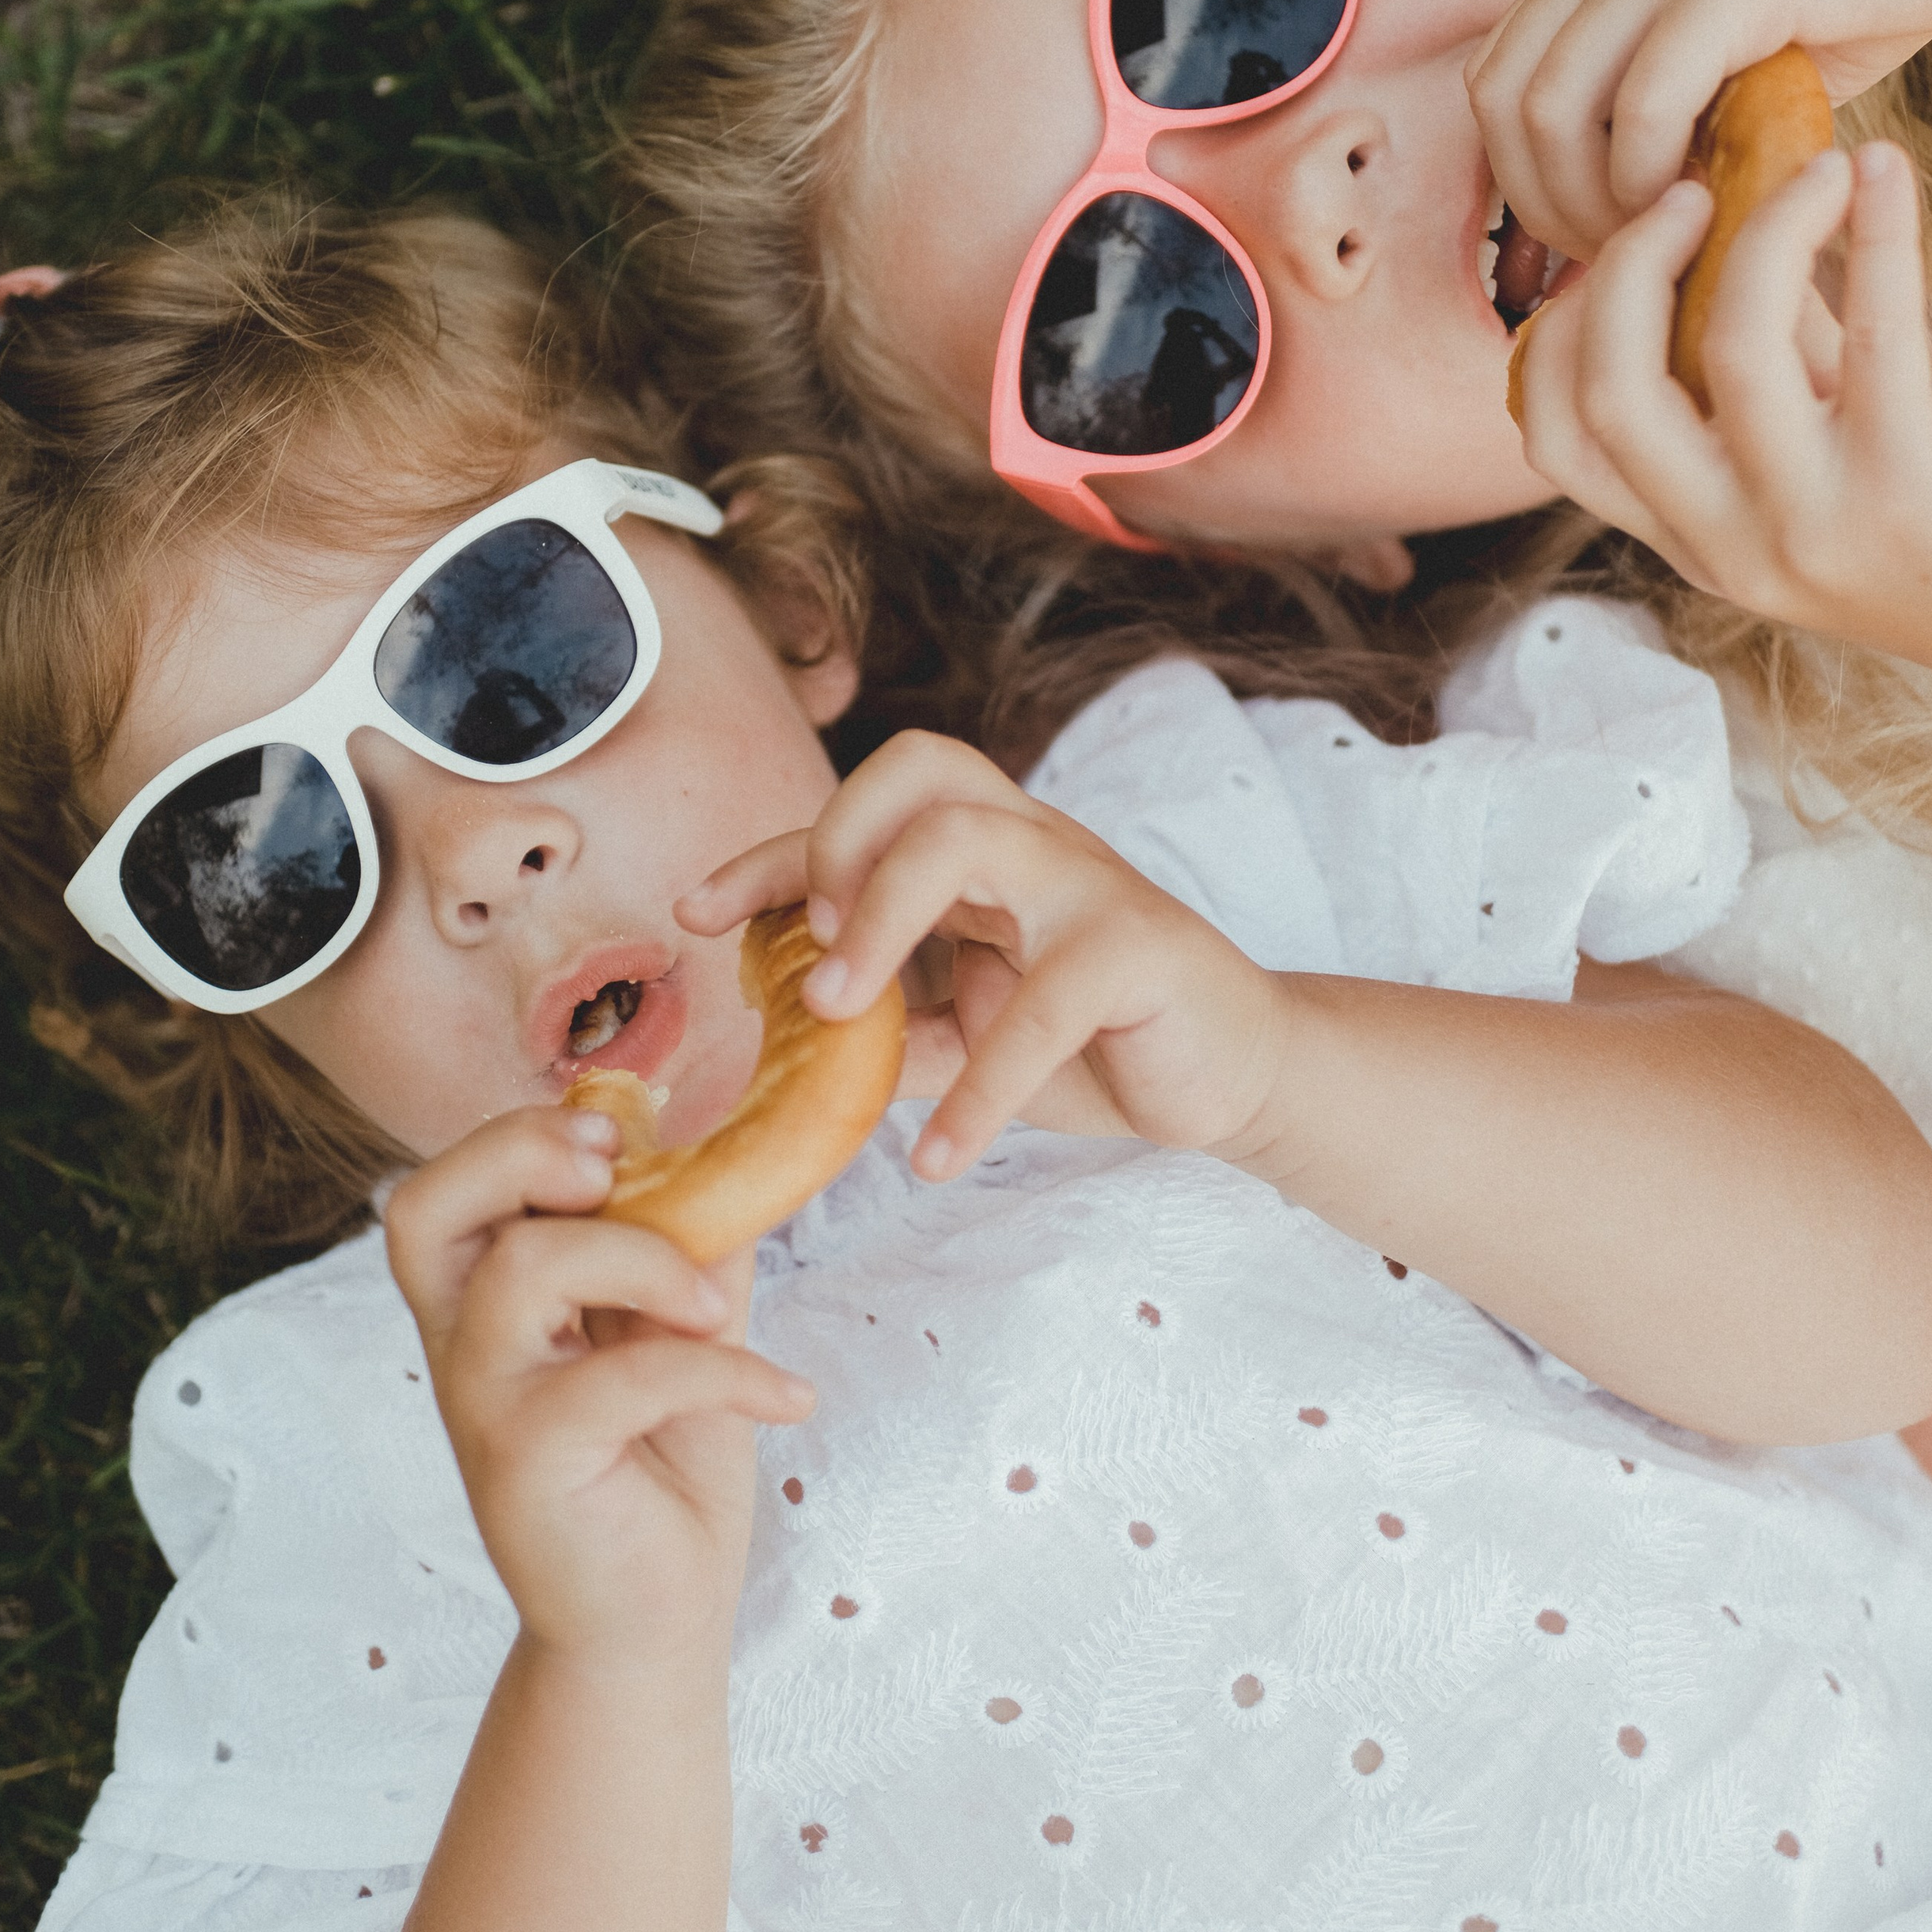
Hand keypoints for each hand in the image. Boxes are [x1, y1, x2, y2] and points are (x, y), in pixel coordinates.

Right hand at [386, 1107, 813, 1672]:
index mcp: (488, 1306)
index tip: (620, 1135)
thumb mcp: (684, 1337)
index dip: (517, 1138)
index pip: (445, 1189)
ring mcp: (487, 1408)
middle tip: (615, 1174)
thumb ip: (693, 1248)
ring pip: (525, 1268)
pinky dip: (726, 1370)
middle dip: (521, 1156)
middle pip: (424, 1211)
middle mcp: (466, 1349)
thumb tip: (746, 1152)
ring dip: (644, 1259)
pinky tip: (788, 1396)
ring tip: (718, 1310)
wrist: (654, 1626)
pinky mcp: (528, 1467)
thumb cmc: (661, 1475)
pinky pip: (622, 1376)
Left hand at [679, 730, 1290, 1183]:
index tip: (695, 912)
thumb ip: (889, 1024)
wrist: (1235, 1074)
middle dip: (835, 846)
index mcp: (984, 846)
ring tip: (837, 1018)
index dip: (772, 853)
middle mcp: (1032, 840)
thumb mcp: (968, 1029)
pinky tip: (936, 1160)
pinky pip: (1044, 1005)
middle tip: (806, 951)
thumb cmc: (1093, 1040)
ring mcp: (1088, 884)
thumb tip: (782, 1045)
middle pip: (920, 771)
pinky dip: (980, 1092)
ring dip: (881, 923)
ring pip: (969, 839)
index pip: (865, 811)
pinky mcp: (1141, 950)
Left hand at [1466, 0, 1931, 256]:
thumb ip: (1663, 100)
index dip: (1521, 175)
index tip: (1589, 234)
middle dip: (1542, 202)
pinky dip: (1651, 177)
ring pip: (1551, 106)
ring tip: (1662, 234)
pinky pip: (1642, 103)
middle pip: (1502, 98)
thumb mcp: (1739, 42)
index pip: (1495, 73)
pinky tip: (1702, 202)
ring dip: (1593, 200)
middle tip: (1617, 253)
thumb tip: (1608, 213)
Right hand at [1514, 135, 1931, 691]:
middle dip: (1630, 264)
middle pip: (1612, 392)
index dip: (1555, 332)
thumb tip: (1723, 216)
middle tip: (1686, 193)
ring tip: (1811, 171)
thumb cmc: (1930, 521)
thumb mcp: (1814, 458)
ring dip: (1765, 229)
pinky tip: (1881, 171)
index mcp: (1690, 537)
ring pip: (1732, 350)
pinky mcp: (1903, 484)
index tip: (1607, 258)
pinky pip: (1874, 334)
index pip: (1560, 440)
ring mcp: (1810, 522)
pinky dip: (1879, 233)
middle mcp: (1728, 543)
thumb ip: (1759, 362)